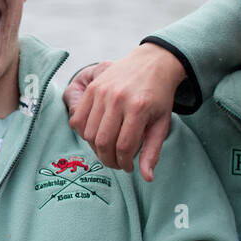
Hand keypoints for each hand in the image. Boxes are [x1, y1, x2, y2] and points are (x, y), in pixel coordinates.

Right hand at [65, 45, 183, 181]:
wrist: (152, 62)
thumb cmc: (159, 96)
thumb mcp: (162, 123)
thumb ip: (153, 151)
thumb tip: (146, 177)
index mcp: (138, 108)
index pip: (125, 146)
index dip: (125, 163)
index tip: (128, 167)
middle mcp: (117, 100)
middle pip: (103, 142)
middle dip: (108, 159)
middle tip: (116, 163)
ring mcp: (102, 93)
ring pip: (89, 133)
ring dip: (96, 149)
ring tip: (107, 150)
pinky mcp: (92, 89)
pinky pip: (78, 119)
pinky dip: (84, 133)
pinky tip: (97, 135)